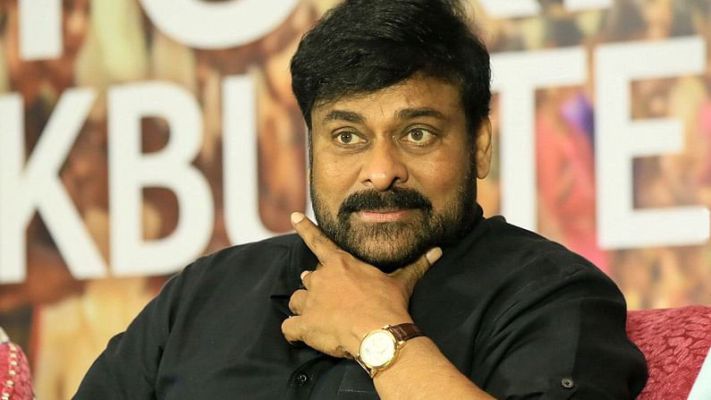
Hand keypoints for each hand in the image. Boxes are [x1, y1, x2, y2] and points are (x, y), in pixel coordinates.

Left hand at [281, 212, 441, 357]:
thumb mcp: (401, 282)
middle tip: (328, 299)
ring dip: (303, 308)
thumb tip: (437, 251)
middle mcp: (320, 279)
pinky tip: (300, 336)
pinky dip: (293, 332)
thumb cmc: (388, 304)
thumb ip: (416, 265)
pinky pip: (288, 327)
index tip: (294, 217)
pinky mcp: (305, 324)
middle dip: (315, 287)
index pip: (318, 240)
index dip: (305, 228)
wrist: (379, 333)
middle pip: (308, 277)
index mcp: (340, 264)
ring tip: (317, 319)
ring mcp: (310, 301)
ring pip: (296, 300)